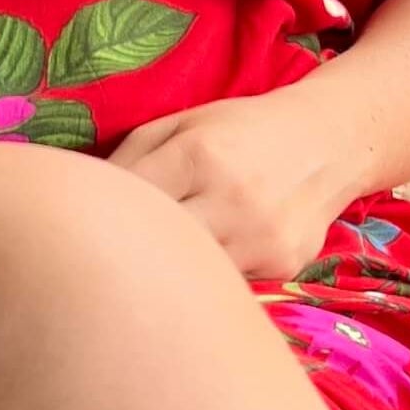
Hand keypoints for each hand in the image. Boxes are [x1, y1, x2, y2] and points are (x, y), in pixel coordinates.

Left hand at [104, 88, 359, 279]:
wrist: (326, 140)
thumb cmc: (239, 129)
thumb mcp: (184, 123)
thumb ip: (134, 154)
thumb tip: (84, 197)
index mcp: (198, 154)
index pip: (131, 198)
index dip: (103, 214)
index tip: (83, 225)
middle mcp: (231, 198)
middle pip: (158, 245)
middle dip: (129, 253)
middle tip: (105, 261)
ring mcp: (260, 238)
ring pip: (191, 276)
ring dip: (166, 274)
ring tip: (149, 271)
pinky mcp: (282, 267)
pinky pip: (228, 285)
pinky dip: (207, 282)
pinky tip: (197, 273)